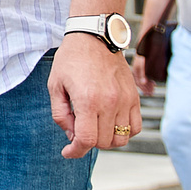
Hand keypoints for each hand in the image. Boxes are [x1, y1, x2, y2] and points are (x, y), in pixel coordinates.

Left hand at [50, 34, 140, 157]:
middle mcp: (109, 102)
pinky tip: (111, 123)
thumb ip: (60, 115)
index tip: (68, 152)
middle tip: (78, 130)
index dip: (75, 151)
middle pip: (103, 142)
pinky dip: (124, 132)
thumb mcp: (55, 86)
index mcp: (87, 100)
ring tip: (94, 126)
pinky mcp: (135, 97)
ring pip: (121, 139)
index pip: (86, 140)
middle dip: (88, 143)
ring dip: (106, 140)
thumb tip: (72, 136)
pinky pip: (135, 127)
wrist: (95, 37)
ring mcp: (125, 100)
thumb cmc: (71, 60)